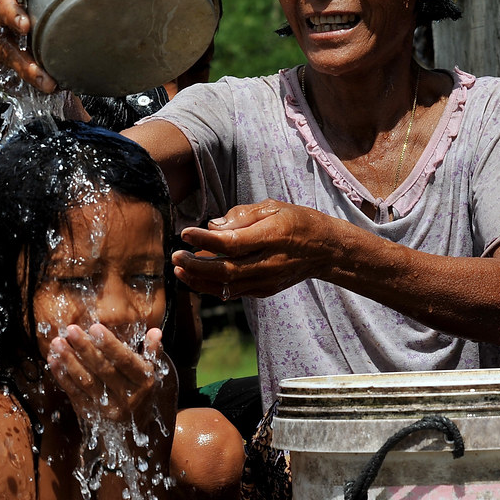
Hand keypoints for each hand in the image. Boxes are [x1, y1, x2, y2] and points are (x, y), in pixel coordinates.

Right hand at [0, 0, 57, 92]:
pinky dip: (22, 82)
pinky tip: (41, 88)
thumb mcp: (48, 7)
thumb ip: (59, 8)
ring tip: (48, 85)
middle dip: (24, 61)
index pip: (3, 6)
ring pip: (3, 60)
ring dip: (26, 74)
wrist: (37, 30)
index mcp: (5, 4)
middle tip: (43, 75)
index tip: (26, 26)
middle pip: (3, 42)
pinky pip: (2, 75)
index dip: (13, 15)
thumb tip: (96, 8)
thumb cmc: (44, 14)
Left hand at [46, 323, 173, 422]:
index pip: (125, 361)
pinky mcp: (91, 414)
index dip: (110, 344)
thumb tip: (155, 331)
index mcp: (144, 382)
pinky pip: (75, 393)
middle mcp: (127, 396)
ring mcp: (108, 408)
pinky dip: (62, 377)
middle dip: (85, 348)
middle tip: (70, 330)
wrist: (134, 430)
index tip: (94, 327)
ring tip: (57, 343)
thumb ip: (153, 351)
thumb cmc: (141, 390)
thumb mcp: (153, 372)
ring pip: (86, 382)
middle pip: (103, 370)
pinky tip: (53, 361)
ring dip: (69, 361)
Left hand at [174, 199, 333, 298]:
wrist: (324, 250)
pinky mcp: (265, 291)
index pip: (232, 242)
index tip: (185, 232)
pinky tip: (196, 277)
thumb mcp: (273, 207)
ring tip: (179, 269)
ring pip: (227, 286)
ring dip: (199, 280)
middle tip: (175, 256)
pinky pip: (233, 292)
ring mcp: (267, 280)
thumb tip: (212, 226)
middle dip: (195, 265)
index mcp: (272, 237)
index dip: (205, 240)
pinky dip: (212, 287)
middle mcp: (269, 262)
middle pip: (225, 270)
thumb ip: (242, 215)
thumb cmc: (297, 221)